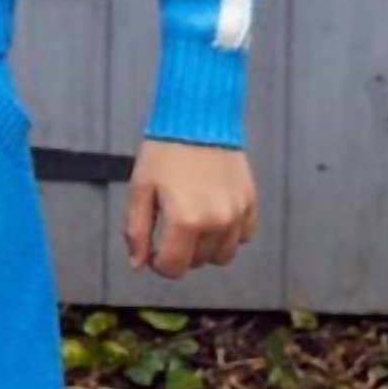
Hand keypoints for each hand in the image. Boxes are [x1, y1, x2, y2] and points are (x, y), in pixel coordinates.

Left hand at [123, 140, 257, 279]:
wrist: (199, 121)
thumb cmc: (164, 154)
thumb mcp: (140, 190)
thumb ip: (137, 231)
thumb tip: (138, 265)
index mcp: (185, 221)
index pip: (173, 267)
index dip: (158, 264)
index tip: (153, 250)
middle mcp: (216, 223)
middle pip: (197, 262)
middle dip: (179, 253)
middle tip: (168, 229)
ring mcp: (238, 214)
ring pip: (222, 256)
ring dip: (205, 249)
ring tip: (191, 224)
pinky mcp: (251, 203)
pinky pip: (243, 236)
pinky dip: (228, 235)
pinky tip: (212, 215)